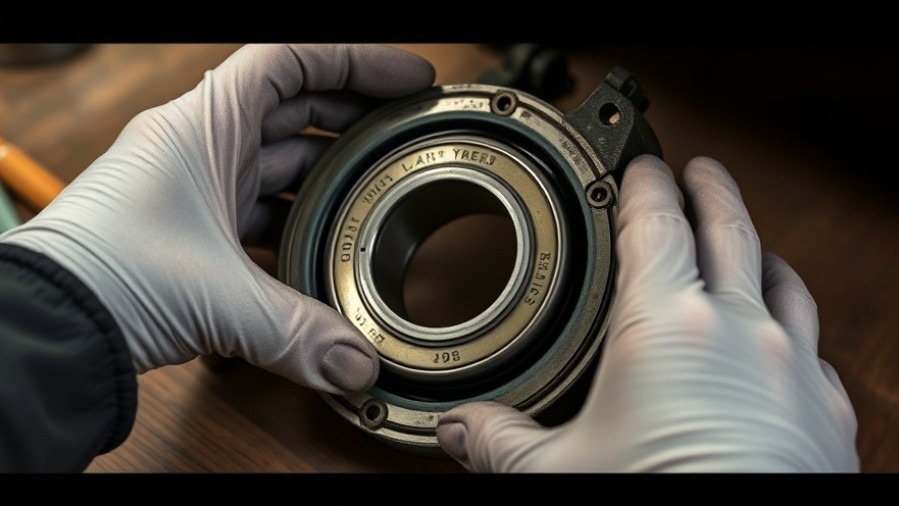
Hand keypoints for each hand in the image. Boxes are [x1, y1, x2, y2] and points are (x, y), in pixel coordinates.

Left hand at [0, 44, 434, 394]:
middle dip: (352, 113)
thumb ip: (301, 331)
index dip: (353, 60)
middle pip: (292, 107)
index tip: (402, 75)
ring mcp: (193, 186)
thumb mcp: (221, 298)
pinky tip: (324, 238)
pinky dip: (296, 216)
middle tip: (401, 129)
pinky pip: (259, 205)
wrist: (47, 325)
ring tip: (374, 185)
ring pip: (276, 159)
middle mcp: (197, 147)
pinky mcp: (191, 227)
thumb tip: (358, 364)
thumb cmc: (104, 278)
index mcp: (201, 128)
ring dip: (326, 169)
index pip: (289, 61)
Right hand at [436, 155, 858, 471]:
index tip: (638, 166)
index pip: (656, 224)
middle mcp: (739, 331)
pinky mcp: (826, 410)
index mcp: (668, 326)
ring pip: (782, 280)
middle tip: (700, 170)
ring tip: (745, 242)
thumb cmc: (663, 502)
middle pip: (731, 230)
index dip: (644, 184)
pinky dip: (792, 326)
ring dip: (759, 251)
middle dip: (712, 190)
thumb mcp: (559, 473)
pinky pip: (813, 346)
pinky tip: (780, 340)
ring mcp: (791, 366)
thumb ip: (501, 442)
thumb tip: (461, 430)